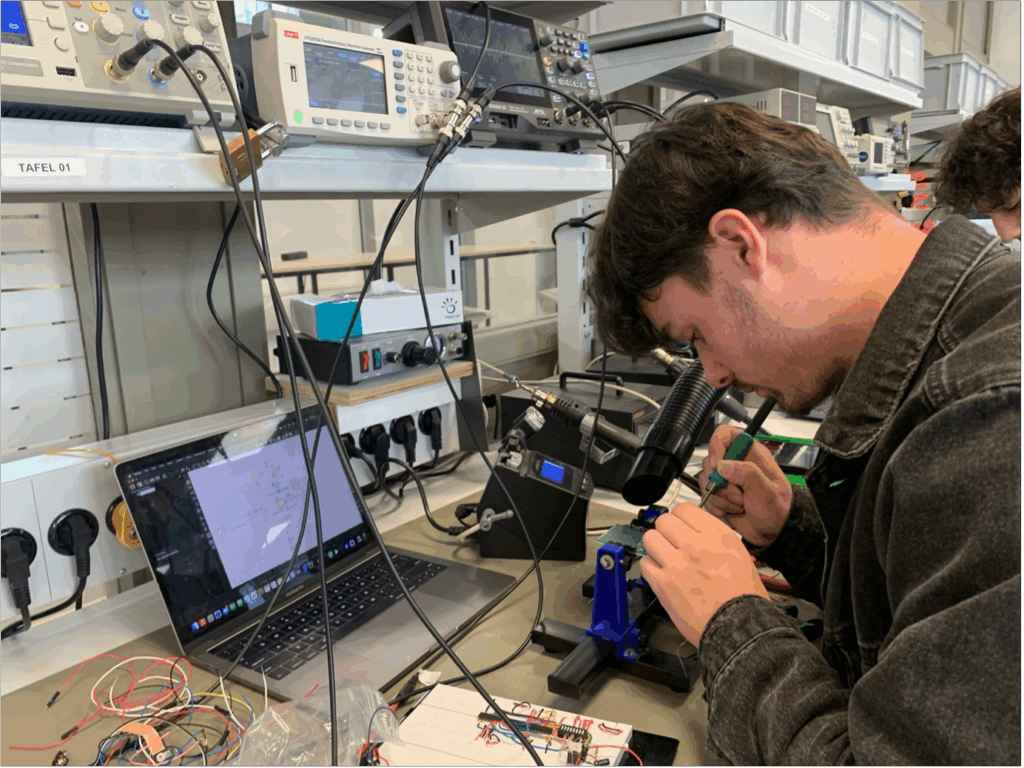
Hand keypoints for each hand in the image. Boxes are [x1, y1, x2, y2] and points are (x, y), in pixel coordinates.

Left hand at [640, 503, 767, 646]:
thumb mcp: (740, 556)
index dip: (681, 518)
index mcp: (718, 536)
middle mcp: (696, 545)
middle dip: (666, 530)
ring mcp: (677, 564)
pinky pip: (645, 564)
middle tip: (671, 542)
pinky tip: (661, 574)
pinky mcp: (664, 584)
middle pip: (664, 520)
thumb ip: (715, 541)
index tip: (681, 526)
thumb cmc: (745, 600)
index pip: (685, 509)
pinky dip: (651, 568)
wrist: (739, 629)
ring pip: (650, 538)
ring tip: (664, 557)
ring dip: (656, 547)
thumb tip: (697, 533)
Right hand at [700, 425, 793, 546]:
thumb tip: (723, 465)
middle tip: (739, 494)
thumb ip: (747, 474)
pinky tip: (732, 510)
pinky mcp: (719, 494)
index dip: (716, 445)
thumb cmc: (778, 510)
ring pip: (706, 480)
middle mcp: (736, 463)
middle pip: (710, 461)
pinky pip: (705, 496)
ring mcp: (726, 479)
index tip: (717, 464)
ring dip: (720, 497)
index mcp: (750, 453)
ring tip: (739, 504)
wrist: (773, 533)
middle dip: (721, 482)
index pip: (725, 434)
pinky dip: (716, 506)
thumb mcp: (767, 491)